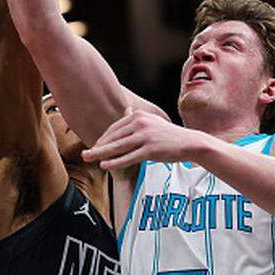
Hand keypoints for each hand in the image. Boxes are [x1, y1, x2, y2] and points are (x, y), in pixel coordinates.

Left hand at [81, 109, 196, 170]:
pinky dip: (115, 162)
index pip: (114, 128)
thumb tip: (125, 110)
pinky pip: (129, 157)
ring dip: (101, 154)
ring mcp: (145, 136)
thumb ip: (137, 118)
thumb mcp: (152, 121)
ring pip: (118, 147)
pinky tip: (105, 165)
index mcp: (138, 116)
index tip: (94, 147)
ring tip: (89, 158)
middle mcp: (140, 123)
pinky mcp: (150, 150)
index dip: (103, 138)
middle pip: (113, 137)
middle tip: (85, 154)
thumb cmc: (169, 135)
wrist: (189, 142)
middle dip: (98, 146)